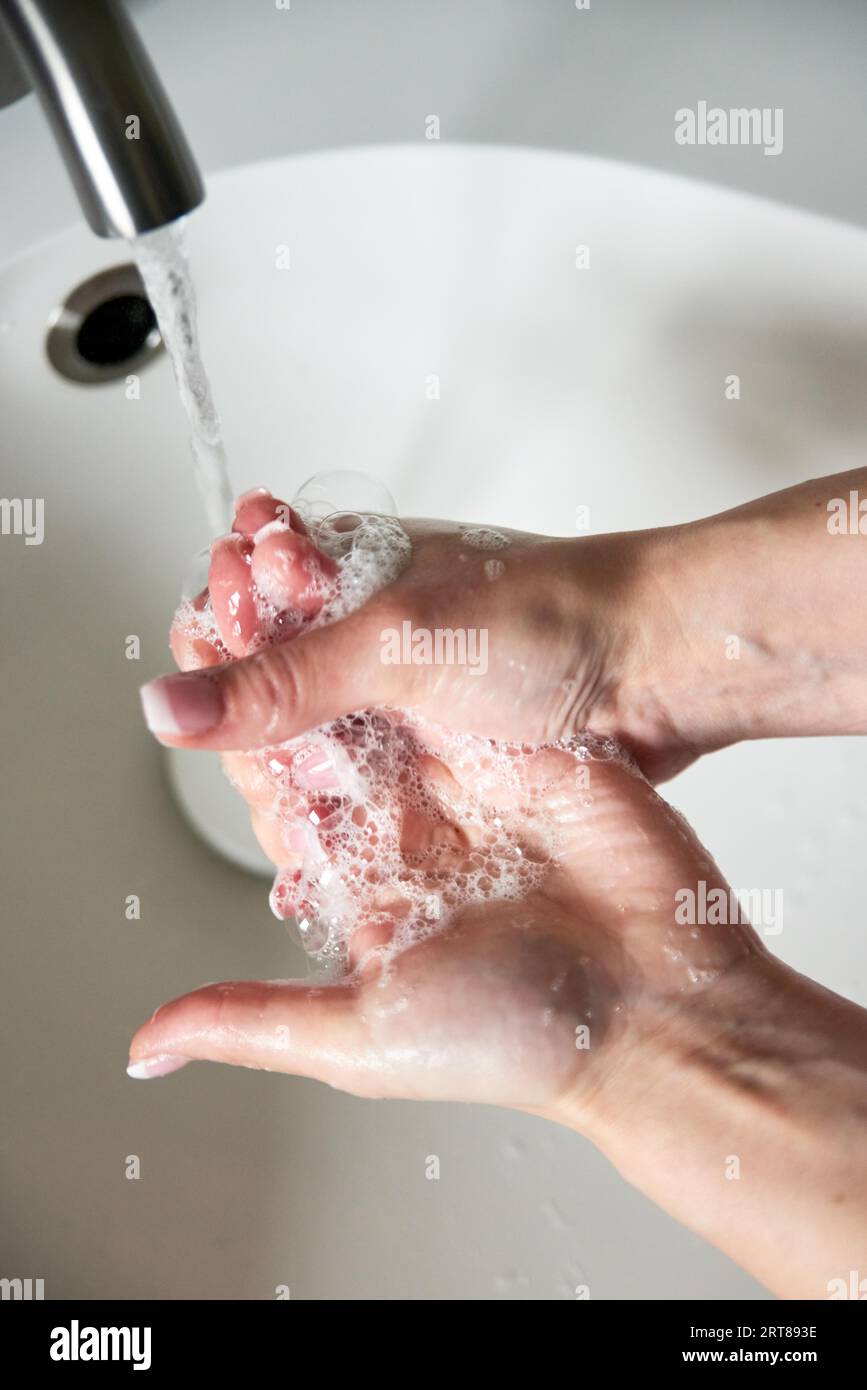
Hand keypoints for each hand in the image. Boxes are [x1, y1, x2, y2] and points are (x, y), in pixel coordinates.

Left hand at [130, 490, 761, 1115]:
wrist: (661, 1006)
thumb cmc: (519, 1037)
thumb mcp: (361, 1036)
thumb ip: (252, 1023)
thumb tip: (151, 1048)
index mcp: (364, 891)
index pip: (277, 800)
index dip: (231, 738)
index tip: (187, 675)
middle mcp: (410, 832)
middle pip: (323, 735)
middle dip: (274, 674)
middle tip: (227, 598)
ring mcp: (467, 785)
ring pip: (380, 700)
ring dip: (331, 647)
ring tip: (275, 576)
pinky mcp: (518, 751)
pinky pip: (450, 688)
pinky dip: (407, 647)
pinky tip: (364, 594)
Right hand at [141, 489, 697, 781]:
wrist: (662, 666)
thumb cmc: (550, 617)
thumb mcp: (398, 643)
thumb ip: (281, 680)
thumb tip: (168, 705)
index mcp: (343, 572)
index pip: (235, 605)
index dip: (216, 642)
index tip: (220, 677)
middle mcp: (366, 633)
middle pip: (264, 688)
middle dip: (253, 732)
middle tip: (275, 767)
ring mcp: (403, 694)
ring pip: (312, 745)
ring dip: (295, 785)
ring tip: (298, 827)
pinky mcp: (438, 746)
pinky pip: (366, 783)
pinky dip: (342, 814)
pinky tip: (323, 854)